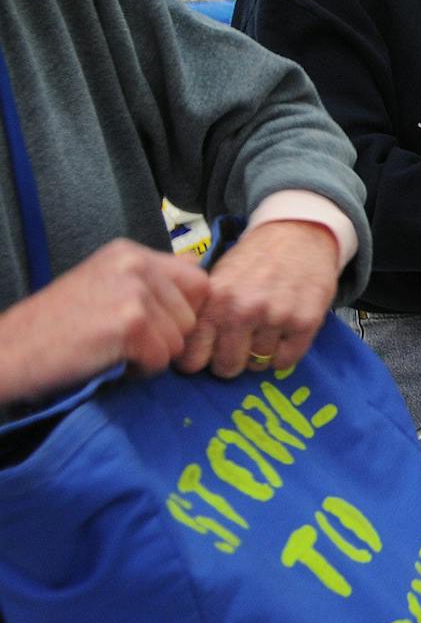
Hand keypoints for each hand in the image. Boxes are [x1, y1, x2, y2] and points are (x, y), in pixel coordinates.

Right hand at [0, 240, 210, 401]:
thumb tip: (199, 273)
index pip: (197, 280)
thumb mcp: (104, 286)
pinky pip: (161, 359)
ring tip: (111, 349)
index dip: (183, 311)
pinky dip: (139, 370)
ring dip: (152, 355)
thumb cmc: (55, 328)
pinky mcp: (130, 323)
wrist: (9, 352)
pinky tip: (107, 360)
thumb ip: (151, 280)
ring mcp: (134, 291)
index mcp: (130, 252)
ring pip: (180, 339)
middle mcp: (135, 263)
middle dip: (168, 336)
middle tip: (124, 341)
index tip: (153, 325)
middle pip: (193, 312)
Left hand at [181, 220, 341, 376]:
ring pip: (258, 365)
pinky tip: (282, 335)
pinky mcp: (305, 321)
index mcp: (215, 300)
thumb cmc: (254, 260)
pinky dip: (283, 354)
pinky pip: (285, 361)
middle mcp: (243, 310)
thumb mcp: (217, 277)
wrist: (298, 235)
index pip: (192, 358)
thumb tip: (179, 344)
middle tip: (238, 346)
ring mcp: (276, 316)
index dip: (199, 360)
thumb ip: (200, 311)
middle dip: (230, 361)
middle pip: (227, 367)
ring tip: (263, 333)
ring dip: (259, 355)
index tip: (207, 355)